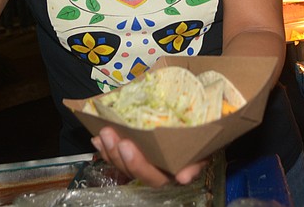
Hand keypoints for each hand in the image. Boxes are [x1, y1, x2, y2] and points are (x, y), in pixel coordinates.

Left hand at [91, 126, 205, 186]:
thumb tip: (184, 177)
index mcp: (174, 172)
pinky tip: (97, 138)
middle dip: (124, 158)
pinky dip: (105, 149)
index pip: (157, 177)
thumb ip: (197, 162)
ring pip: (123, 165)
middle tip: (117, 138)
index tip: (129, 148)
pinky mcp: (132, 154)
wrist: (198, 125)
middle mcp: (157, 172)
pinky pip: (116, 157)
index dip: (141, 166)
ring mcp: (143, 163)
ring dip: (111, 151)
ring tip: (105, 133)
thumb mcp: (205, 145)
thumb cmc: (202, 135)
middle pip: (137, 173)